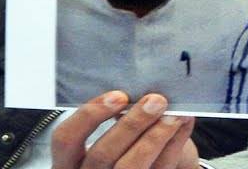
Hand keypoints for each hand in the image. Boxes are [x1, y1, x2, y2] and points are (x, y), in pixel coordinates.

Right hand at [51, 91, 199, 168]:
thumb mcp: (108, 136)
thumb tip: (134, 88)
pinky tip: (183, 123)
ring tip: (174, 114)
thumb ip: (112, 117)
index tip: (118, 95)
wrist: (144, 166)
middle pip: (101, 155)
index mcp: (68, 161)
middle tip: (155, 100)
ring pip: (130, 167)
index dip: (89, 116)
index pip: (65, 139)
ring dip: (155, 136)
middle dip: (131, 124)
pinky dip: (174, 144)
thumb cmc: (121, 148)